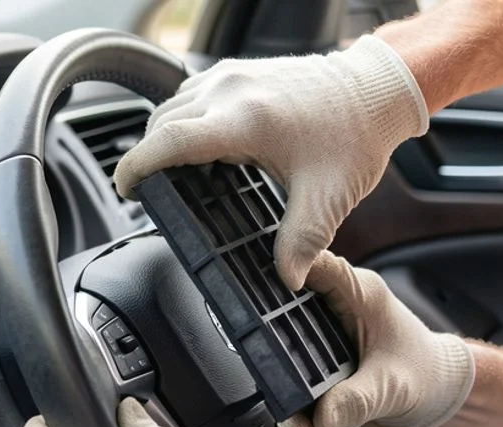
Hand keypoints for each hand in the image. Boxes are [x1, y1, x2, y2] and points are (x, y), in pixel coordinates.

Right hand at [114, 35, 427, 289]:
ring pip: (173, 105)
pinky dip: (184, 120)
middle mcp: (230, 90)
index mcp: (245, 120)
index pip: (167, 140)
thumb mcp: (329, 198)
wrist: (377, 89)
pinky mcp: (238, 71)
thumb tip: (287, 280)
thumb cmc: (356, 134)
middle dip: (150, 158)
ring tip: (174, 174)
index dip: (136, 166)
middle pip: (162, 124)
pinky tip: (201, 147)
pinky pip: (191, 94)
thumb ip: (302, 243)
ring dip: (165, 137)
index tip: (125, 189)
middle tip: (154, 195)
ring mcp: (232, 75)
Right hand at [278, 252, 474, 426]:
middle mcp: (327, 313)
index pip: (310, 266)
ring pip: (280, 373)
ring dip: (294, 416)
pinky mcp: (312, 374)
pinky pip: (293, 400)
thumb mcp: (395, 386)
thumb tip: (322, 416)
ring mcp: (316, 344)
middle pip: (276, 326)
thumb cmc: (426, 372)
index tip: (266, 310)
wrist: (436, 396)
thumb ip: (359, 399)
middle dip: (280, 377)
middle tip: (295, 414)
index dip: (282, 275)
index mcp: (355, 293)